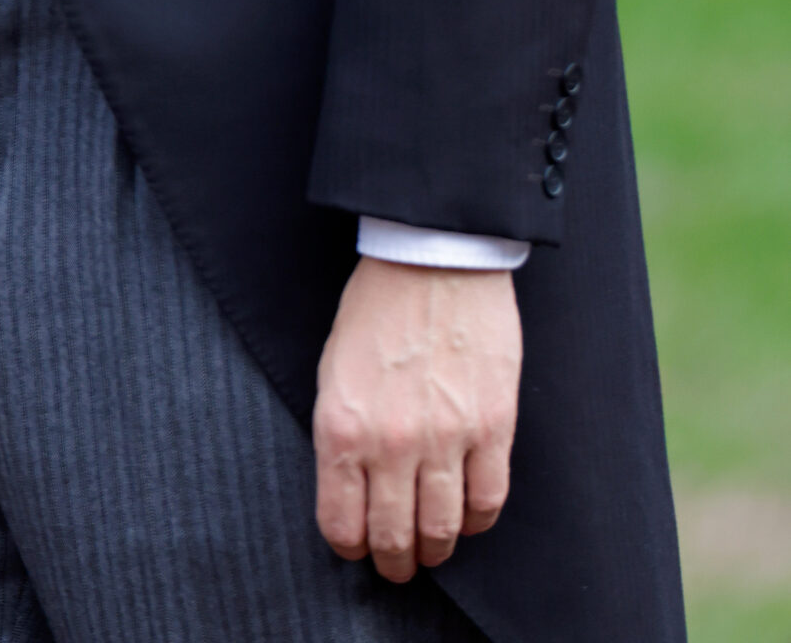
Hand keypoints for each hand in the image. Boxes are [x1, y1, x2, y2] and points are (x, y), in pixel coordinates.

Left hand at [314, 256, 521, 581]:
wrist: (432, 260)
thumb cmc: (375, 309)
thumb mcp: (332, 370)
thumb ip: (341, 433)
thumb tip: (350, 489)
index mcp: (342, 427)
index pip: (342, 524)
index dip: (350, 548)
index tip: (357, 550)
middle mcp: (391, 443)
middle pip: (394, 537)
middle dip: (394, 562)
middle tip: (398, 565)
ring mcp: (446, 438)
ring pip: (443, 529)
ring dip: (436, 549)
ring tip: (432, 548)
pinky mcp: (493, 427)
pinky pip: (489, 500)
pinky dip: (478, 520)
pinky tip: (468, 515)